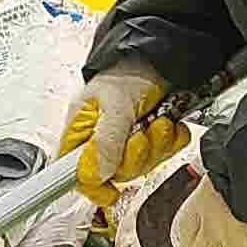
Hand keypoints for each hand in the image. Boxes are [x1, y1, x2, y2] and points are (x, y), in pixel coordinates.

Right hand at [60, 66, 185, 205]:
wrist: (161, 55)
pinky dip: (172, 140)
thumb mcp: (114, 105)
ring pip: (142, 164)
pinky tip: (170, 123)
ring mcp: (128, 138)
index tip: (110, 192)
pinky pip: (164, 153)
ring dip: (156, 144)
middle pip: (116, 172)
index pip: (75, 171)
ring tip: (157, 121)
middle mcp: (102, 137)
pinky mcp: (151, 136)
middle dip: (135, 155)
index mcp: (82, 130)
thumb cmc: (128, 70)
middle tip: (141, 133)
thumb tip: (94, 175)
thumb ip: (105, 142)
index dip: (92, 185)